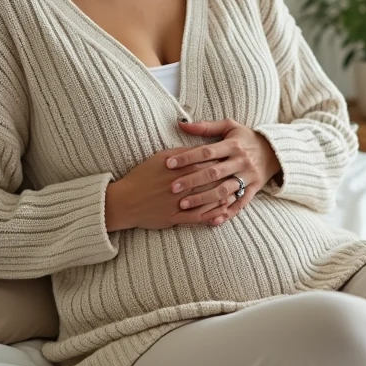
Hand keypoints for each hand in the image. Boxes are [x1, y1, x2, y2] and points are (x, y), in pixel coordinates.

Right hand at [105, 147, 238, 231]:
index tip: (231, 159)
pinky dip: (213, 215)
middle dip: (227, 178)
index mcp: (179, 168)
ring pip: (208, 199)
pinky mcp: (177, 218)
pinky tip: (223, 213)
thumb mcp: (160, 158)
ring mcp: (180, 203)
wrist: (125, 201)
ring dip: (224, 197)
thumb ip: (181, 153)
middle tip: (240, 175)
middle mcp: (182, 185)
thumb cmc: (142, 176)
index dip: (221, 161)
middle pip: (211, 180)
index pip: (207, 162)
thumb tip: (198, 148)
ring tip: (236, 193)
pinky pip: (199, 217)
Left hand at [169, 118, 281, 223]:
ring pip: (224, 191)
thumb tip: (181, 124)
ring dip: (203, 199)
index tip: (169, 164)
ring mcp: (248, 177)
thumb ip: (205, 126)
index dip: (187, 157)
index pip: (206, 152)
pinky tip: (210, 221)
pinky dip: (226, 213)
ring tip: (183, 205)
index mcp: (233, 145)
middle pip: (213, 173)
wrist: (275, 151)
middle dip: (192, 181)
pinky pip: (240, 204)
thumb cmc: (245, 138)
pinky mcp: (254, 190)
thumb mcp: (229, 127)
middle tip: (172, 187)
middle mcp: (241, 161)